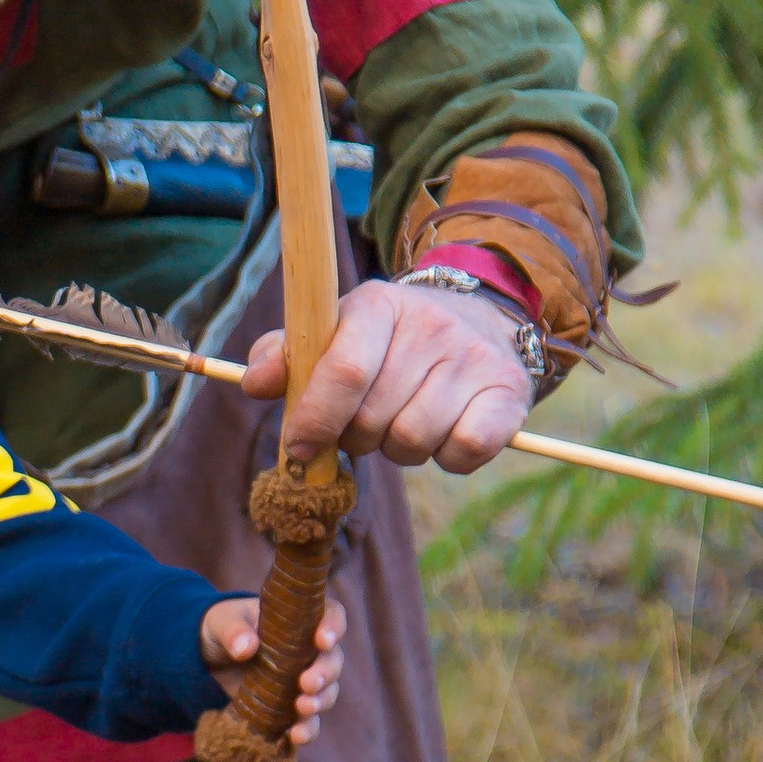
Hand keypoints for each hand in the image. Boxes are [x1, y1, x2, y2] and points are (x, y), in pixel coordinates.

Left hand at [199, 592, 345, 747]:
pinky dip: (307, 730)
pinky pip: (309, 721)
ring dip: (320, 701)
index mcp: (300, 621)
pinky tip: (295, 736)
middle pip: (332, 660)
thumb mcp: (221, 622)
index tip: (322, 640)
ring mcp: (303, 681)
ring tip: (302, 708)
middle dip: (325, 673)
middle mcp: (309, 651)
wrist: (211, 658)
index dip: (333, 627)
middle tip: (307, 683)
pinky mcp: (291, 707)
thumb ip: (232, 631)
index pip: (331, 616)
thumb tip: (246, 648)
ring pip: (327, 692)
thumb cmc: (223, 627)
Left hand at [240, 277, 531, 476]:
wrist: (481, 319)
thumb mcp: (335, 332)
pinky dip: (446, 457)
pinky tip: (445, 430)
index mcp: (378, 304)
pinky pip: (462, 454)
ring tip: (405, 420)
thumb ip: (285, 355)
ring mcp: (475, 359)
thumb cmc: (389, 340)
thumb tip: (253, 383)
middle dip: (357, 437)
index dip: (315, 418)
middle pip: (372, 419)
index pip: (345, 369)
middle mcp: (431, 325)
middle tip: (366, 422)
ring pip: (412, 442)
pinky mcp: (509, 395)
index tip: (299, 446)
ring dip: (398, 448)